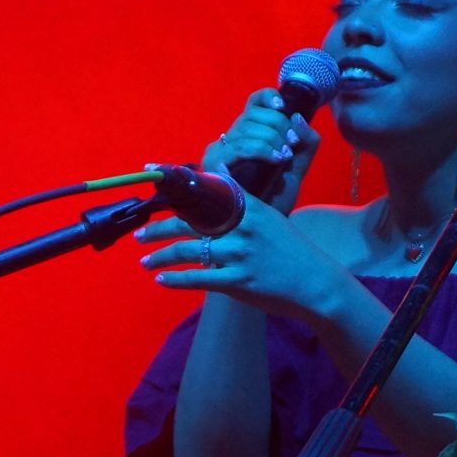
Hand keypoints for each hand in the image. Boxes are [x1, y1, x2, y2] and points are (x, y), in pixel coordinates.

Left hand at [135, 197, 358, 325]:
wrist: (316, 283)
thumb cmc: (290, 250)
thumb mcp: (270, 218)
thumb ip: (242, 202)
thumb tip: (216, 178)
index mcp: (249, 208)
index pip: (206, 190)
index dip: (177, 184)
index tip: (152, 173)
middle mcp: (242, 228)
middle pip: (190, 222)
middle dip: (159, 228)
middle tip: (139, 233)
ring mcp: (240, 256)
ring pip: (188, 252)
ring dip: (161, 256)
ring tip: (145, 260)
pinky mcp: (239, 282)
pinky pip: (199, 279)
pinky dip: (177, 279)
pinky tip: (161, 280)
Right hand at [204, 87, 320, 211]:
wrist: (263, 227)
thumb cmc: (276, 197)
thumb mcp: (297, 166)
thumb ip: (305, 142)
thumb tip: (297, 116)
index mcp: (249, 133)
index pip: (255, 102)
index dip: (269, 98)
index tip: (283, 107)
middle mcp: (230, 138)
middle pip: (254, 114)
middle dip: (278, 126)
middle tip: (291, 146)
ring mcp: (219, 151)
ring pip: (247, 128)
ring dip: (272, 140)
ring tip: (285, 157)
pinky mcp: (213, 165)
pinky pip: (239, 146)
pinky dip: (261, 149)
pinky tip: (276, 159)